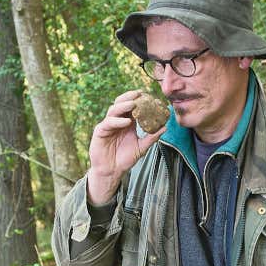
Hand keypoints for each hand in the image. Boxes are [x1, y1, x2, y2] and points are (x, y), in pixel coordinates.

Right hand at [86, 90, 165, 204]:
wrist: (112, 171)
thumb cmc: (125, 159)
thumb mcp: (141, 148)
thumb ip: (151, 137)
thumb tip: (165, 127)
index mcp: (126, 122)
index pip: (131, 107)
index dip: (138, 99)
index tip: (148, 95)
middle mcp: (117, 121)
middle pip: (121, 103)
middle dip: (129, 97)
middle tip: (139, 94)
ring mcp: (108, 125)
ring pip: (113, 110)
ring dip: (123, 106)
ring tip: (133, 104)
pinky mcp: (100, 131)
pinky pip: (108, 123)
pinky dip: (118, 121)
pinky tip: (127, 122)